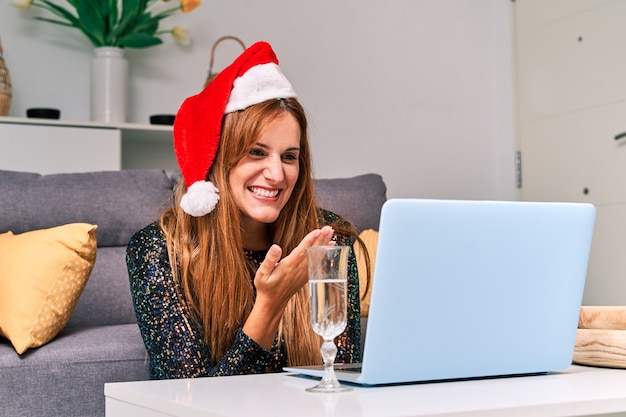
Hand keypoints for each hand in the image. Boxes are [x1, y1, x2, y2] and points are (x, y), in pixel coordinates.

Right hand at [242, 226, 334, 348]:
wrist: (273, 302)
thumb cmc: (265, 287)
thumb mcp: (262, 274)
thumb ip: (269, 260)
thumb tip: (276, 247)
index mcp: (288, 267)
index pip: (301, 251)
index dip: (310, 240)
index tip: (318, 231)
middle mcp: (298, 269)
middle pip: (312, 251)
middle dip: (321, 239)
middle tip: (329, 229)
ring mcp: (303, 273)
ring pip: (316, 256)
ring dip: (324, 244)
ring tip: (331, 233)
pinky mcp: (305, 275)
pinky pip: (317, 262)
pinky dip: (324, 253)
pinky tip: (329, 246)